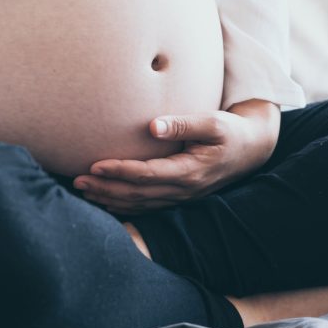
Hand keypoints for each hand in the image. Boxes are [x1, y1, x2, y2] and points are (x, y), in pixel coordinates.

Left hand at [69, 99, 281, 215]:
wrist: (251, 149)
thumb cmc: (231, 131)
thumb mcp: (213, 122)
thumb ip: (184, 124)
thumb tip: (152, 126)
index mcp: (191, 171)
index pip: (148, 175)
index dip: (120, 171)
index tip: (94, 165)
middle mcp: (185, 190)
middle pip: (138, 194)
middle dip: (106, 189)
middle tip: (77, 181)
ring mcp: (182, 197)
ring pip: (140, 204)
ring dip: (110, 198)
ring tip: (83, 191)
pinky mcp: (179, 197)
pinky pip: (147, 206)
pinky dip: (124, 205)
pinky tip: (105, 200)